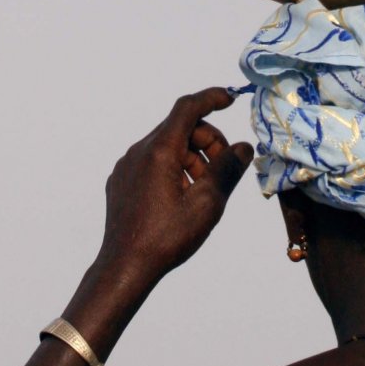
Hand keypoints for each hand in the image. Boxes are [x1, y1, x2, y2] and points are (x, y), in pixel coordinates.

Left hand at [99, 87, 253, 277]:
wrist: (124, 267)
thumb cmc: (167, 237)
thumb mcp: (207, 203)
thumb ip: (227, 170)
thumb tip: (243, 147)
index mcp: (159, 151)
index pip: (187, 109)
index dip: (211, 98)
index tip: (230, 99)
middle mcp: (138, 152)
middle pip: (181, 129)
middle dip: (208, 142)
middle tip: (224, 170)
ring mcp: (127, 167)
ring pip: (168, 147)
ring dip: (193, 159)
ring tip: (204, 191)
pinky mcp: (122, 182)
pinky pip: (153, 162)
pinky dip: (174, 169)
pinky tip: (182, 198)